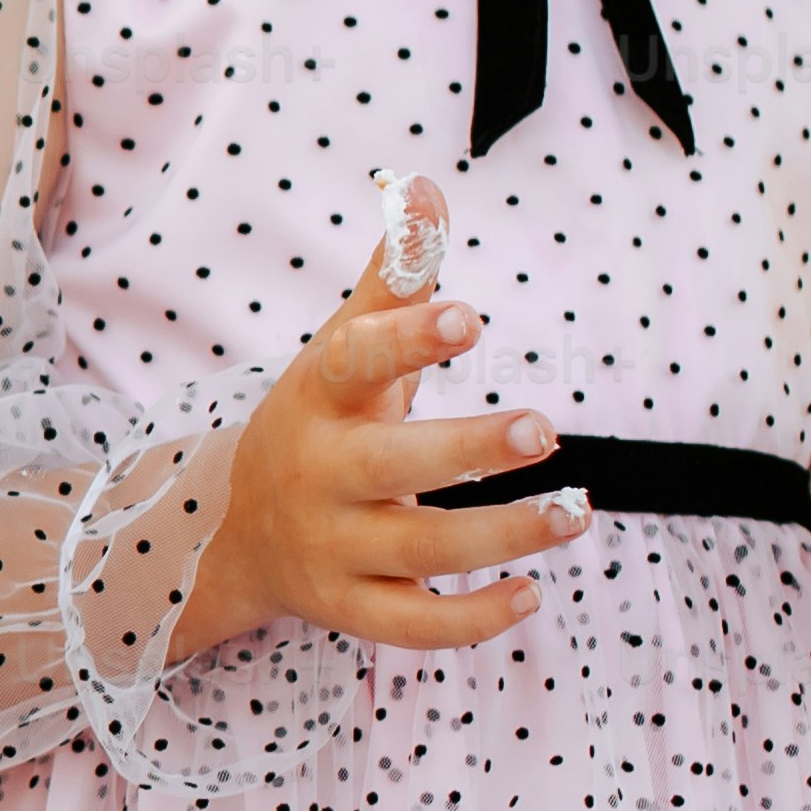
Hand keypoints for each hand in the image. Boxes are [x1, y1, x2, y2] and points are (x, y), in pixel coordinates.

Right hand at [170, 172, 579, 658]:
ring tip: (576, 511)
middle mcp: (319, 474)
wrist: (235, 533)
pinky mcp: (350, 608)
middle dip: (468, 451)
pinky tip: (531, 593)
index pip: (353, 360)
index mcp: (318, 397)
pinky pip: (413, 627)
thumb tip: (424, 183)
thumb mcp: (342, 348)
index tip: (468, 317)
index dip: (406, 339)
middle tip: (545, 429)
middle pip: (391, 467)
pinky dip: (473, 620)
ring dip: (503, 536)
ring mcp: (332, 547)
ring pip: (419, 552)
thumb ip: (392, 275)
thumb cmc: (319, 422)